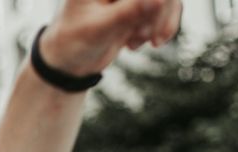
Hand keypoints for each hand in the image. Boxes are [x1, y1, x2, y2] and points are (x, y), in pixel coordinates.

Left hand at [40, 0, 182, 75]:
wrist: (69, 60)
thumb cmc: (73, 42)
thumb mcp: (98, 29)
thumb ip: (127, 13)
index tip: (157, 8)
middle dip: (159, 11)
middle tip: (149, 38)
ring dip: (160, 21)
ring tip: (139, 43)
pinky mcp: (140, 4)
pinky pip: (167, 7)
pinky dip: (161, 26)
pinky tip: (142, 43)